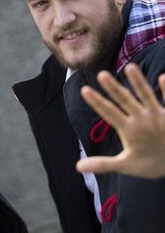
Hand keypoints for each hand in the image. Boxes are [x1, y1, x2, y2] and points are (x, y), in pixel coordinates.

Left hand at [76, 63, 164, 178]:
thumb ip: (103, 164)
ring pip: (146, 96)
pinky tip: (163, 77)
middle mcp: (140, 118)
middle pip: (124, 100)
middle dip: (113, 89)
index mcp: (127, 127)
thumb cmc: (148, 162)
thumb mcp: (125, 165)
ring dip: (139, 83)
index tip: (84, 90)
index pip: (108, 112)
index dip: (97, 102)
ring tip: (130, 68)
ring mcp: (156, 117)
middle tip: (101, 74)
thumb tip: (77, 167)